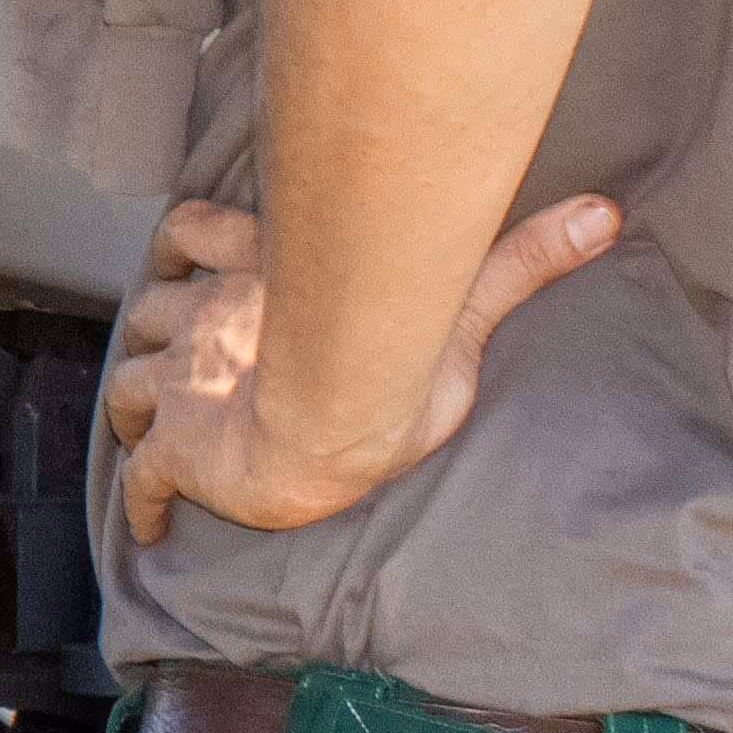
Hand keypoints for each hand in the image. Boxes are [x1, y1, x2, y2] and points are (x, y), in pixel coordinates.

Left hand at [100, 191, 618, 547]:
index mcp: (262, 282)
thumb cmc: (390, 370)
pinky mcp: (173, 449)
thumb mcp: (460, 308)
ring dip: (133, 395)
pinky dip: (139, 497)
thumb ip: (519, 261)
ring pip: (128, 377)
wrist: (325, 426)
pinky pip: (139, 474)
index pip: (193, 235)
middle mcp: (208, 322)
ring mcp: (181, 384)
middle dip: (156, 326)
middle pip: (152, 310)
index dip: (182, 246)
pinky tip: (148, 519)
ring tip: (144, 418)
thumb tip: (604, 213)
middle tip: (167, 349)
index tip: (181, 257)